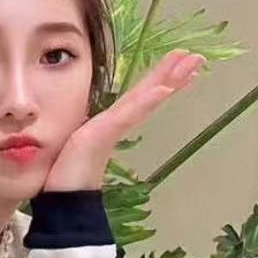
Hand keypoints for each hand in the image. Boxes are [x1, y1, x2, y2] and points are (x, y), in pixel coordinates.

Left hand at [42, 50, 205, 192]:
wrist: (59, 200)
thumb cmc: (62, 174)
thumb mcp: (74, 142)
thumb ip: (82, 134)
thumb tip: (76, 128)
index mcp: (109, 124)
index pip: (139, 96)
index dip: (159, 79)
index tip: (180, 62)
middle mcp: (115, 124)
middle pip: (149, 94)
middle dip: (173, 75)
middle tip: (198, 57)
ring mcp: (112, 129)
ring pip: (145, 98)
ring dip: (169, 80)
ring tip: (191, 64)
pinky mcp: (104, 135)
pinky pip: (129, 114)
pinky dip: (146, 101)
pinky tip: (163, 90)